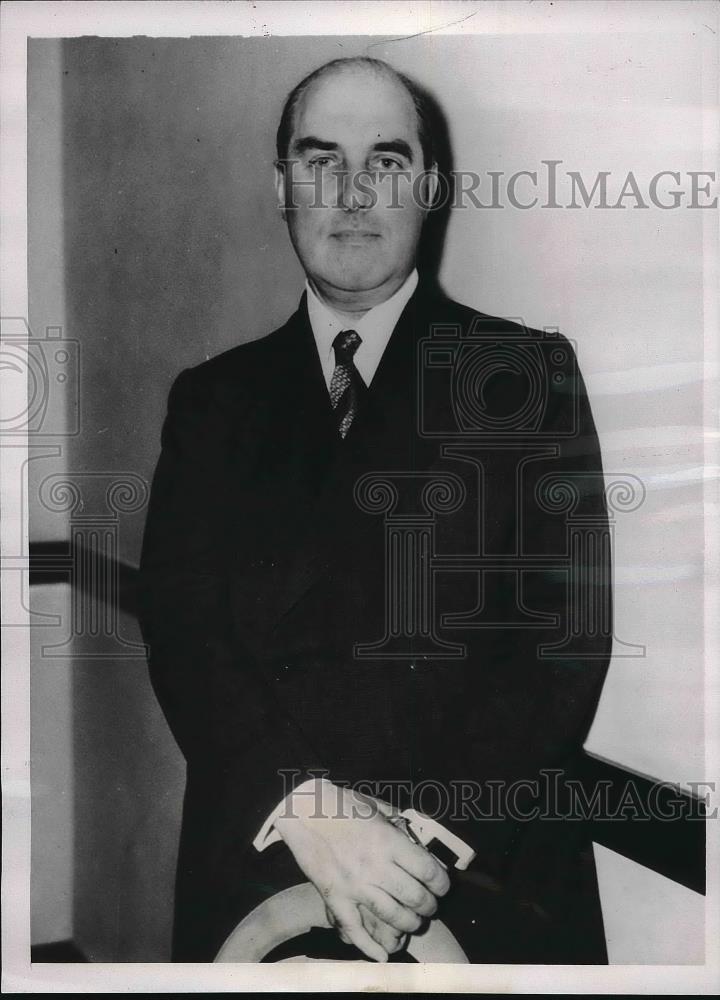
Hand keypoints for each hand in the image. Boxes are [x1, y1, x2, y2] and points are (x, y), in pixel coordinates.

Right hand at [274, 782, 450, 961]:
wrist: (303, 810)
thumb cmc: (341, 805)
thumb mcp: (377, 807)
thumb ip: (398, 825)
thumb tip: (418, 840)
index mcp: (388, 841)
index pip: (427, 871)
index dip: (441, 882)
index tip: (443, 886)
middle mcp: (374, 865)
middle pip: (414, 896)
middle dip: (428, 906)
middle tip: (430, 905)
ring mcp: (354, 884)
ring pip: (391, 915)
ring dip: (409, 923)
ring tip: (413, 922)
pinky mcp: (335, 896)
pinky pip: (353, 928)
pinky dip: (368, 946)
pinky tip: (382, 956)